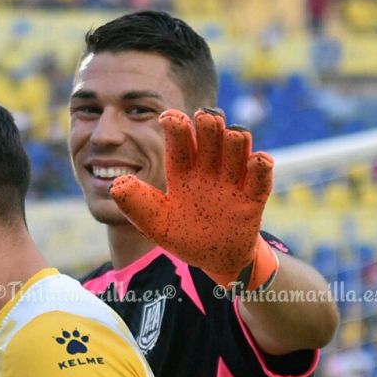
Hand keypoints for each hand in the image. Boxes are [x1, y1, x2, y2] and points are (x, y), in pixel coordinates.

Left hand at [110, 108, 277, 289]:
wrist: (215, 259)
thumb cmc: (184, 235)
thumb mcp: (156, 223)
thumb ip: (137, 205)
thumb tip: (116, 184)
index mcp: (182, 171)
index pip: (179, 142)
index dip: (176, 126)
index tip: (168, 117)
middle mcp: (208, 169)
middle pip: (211, 135)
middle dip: (209, 124)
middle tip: (205, 118)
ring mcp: (232, 181)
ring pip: (237, 148)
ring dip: (235, 139)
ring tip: (231, 136)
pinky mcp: (253, 198)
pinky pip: (260, 179)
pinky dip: (260, 167)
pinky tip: (257, 161)